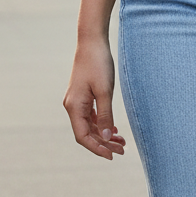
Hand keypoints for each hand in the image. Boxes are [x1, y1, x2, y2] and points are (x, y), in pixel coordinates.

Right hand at [63, 36, 126, 158]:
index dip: (97, 149)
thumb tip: (104, 139)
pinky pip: (91, 115)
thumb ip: (104, 115)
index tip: (112, 155)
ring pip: (90, 124)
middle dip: (103, 143)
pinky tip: (113, 127)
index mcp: (74, 107)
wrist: (92, 41)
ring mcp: (77, 100)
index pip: (83, 137)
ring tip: (121, 141)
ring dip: (104, 134)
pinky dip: (101, 123)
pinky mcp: (83, 94)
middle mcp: (72, 106)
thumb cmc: (98, 64)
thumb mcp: (104, 91)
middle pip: (87, 133)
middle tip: (122, 150)